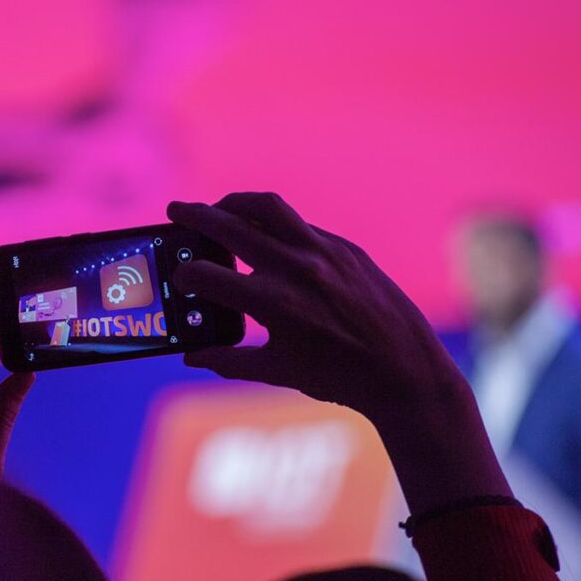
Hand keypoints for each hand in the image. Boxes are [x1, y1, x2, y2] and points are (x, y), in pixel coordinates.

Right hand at [169, 193, 509, 513]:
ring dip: (236, 203)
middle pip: (229, 226)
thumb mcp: (278, 373)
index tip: (177, 276)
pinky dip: (275, 225)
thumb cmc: (340, 378)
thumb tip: (192, 356)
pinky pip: (300, 226)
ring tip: (219, 208)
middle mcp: (294, 268)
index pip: (207, 276)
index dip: (183, 275)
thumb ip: (229, 361)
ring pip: (267, 207)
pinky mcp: (346, 248)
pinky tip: (267, 237)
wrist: (405, 370)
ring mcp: (323, 252)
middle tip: (175, 211)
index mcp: (272, 303)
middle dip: (194, 217)